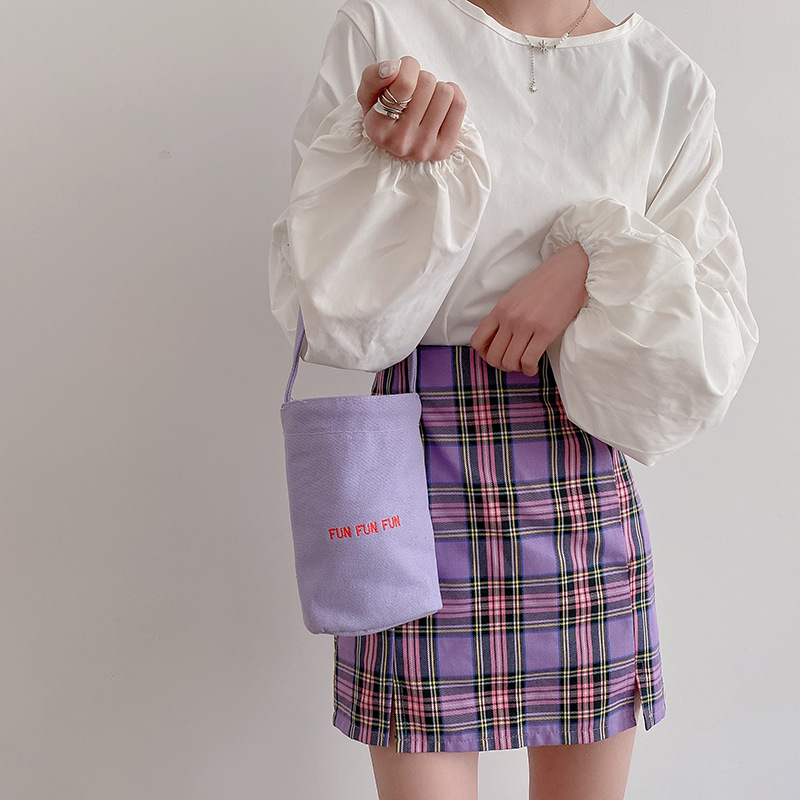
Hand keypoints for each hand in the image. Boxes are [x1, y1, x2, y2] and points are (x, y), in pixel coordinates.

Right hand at [356, 56, 466, 161]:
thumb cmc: (383, 111)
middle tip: (414, 91)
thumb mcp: (368, 93)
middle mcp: (400, 142)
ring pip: (445, 92)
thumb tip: (394, 68)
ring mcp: (424, 148)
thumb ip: (373, 76)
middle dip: (422, 79)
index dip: (408, 67)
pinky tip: (440, 103)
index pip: (404, 82)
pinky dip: (453, 95)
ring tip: (426, 99)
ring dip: (437, 88)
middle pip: (427, 82)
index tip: (404, 73)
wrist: (397, 141)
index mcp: (378, 128)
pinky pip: (459, 105)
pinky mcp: (444, 149)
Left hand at [470, 243, 590, 376]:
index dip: (484, 355)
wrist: (569, 271)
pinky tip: (534, 367)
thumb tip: (500, 340)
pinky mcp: (545, 331)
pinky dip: (529, 370)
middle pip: (493, 356)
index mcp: (500, 309)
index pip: (478, 341)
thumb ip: (506, 316)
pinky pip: (528, 360)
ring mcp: (526, 325)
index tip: (496, 355)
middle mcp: (510, 318)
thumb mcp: (516, 297)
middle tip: (513, 363)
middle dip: (502, 365)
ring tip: (524, 364)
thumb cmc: (545, 284)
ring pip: (509, 362)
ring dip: (516, 369)